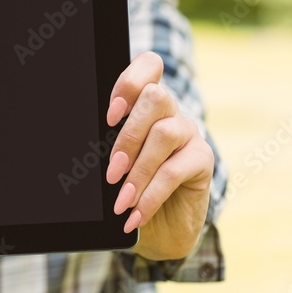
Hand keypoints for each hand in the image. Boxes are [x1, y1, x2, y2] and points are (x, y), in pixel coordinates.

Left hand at [106, 51, 213, 260]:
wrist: (160, 226)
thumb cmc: (128, 185)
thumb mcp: (115, 160)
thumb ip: (108, 141)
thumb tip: (88, 142)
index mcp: (144, 102)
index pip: (148, 65)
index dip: (130, 83)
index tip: (110, 116)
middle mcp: (170, 110)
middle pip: (156, 97)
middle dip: (128, 136)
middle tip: (111, 172)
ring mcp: (189, 132)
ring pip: (164, 134)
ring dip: (138, 171)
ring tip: (120, 200)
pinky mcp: (203, 159)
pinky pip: (174, 171)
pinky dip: (150, 195)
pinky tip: (134, 215)